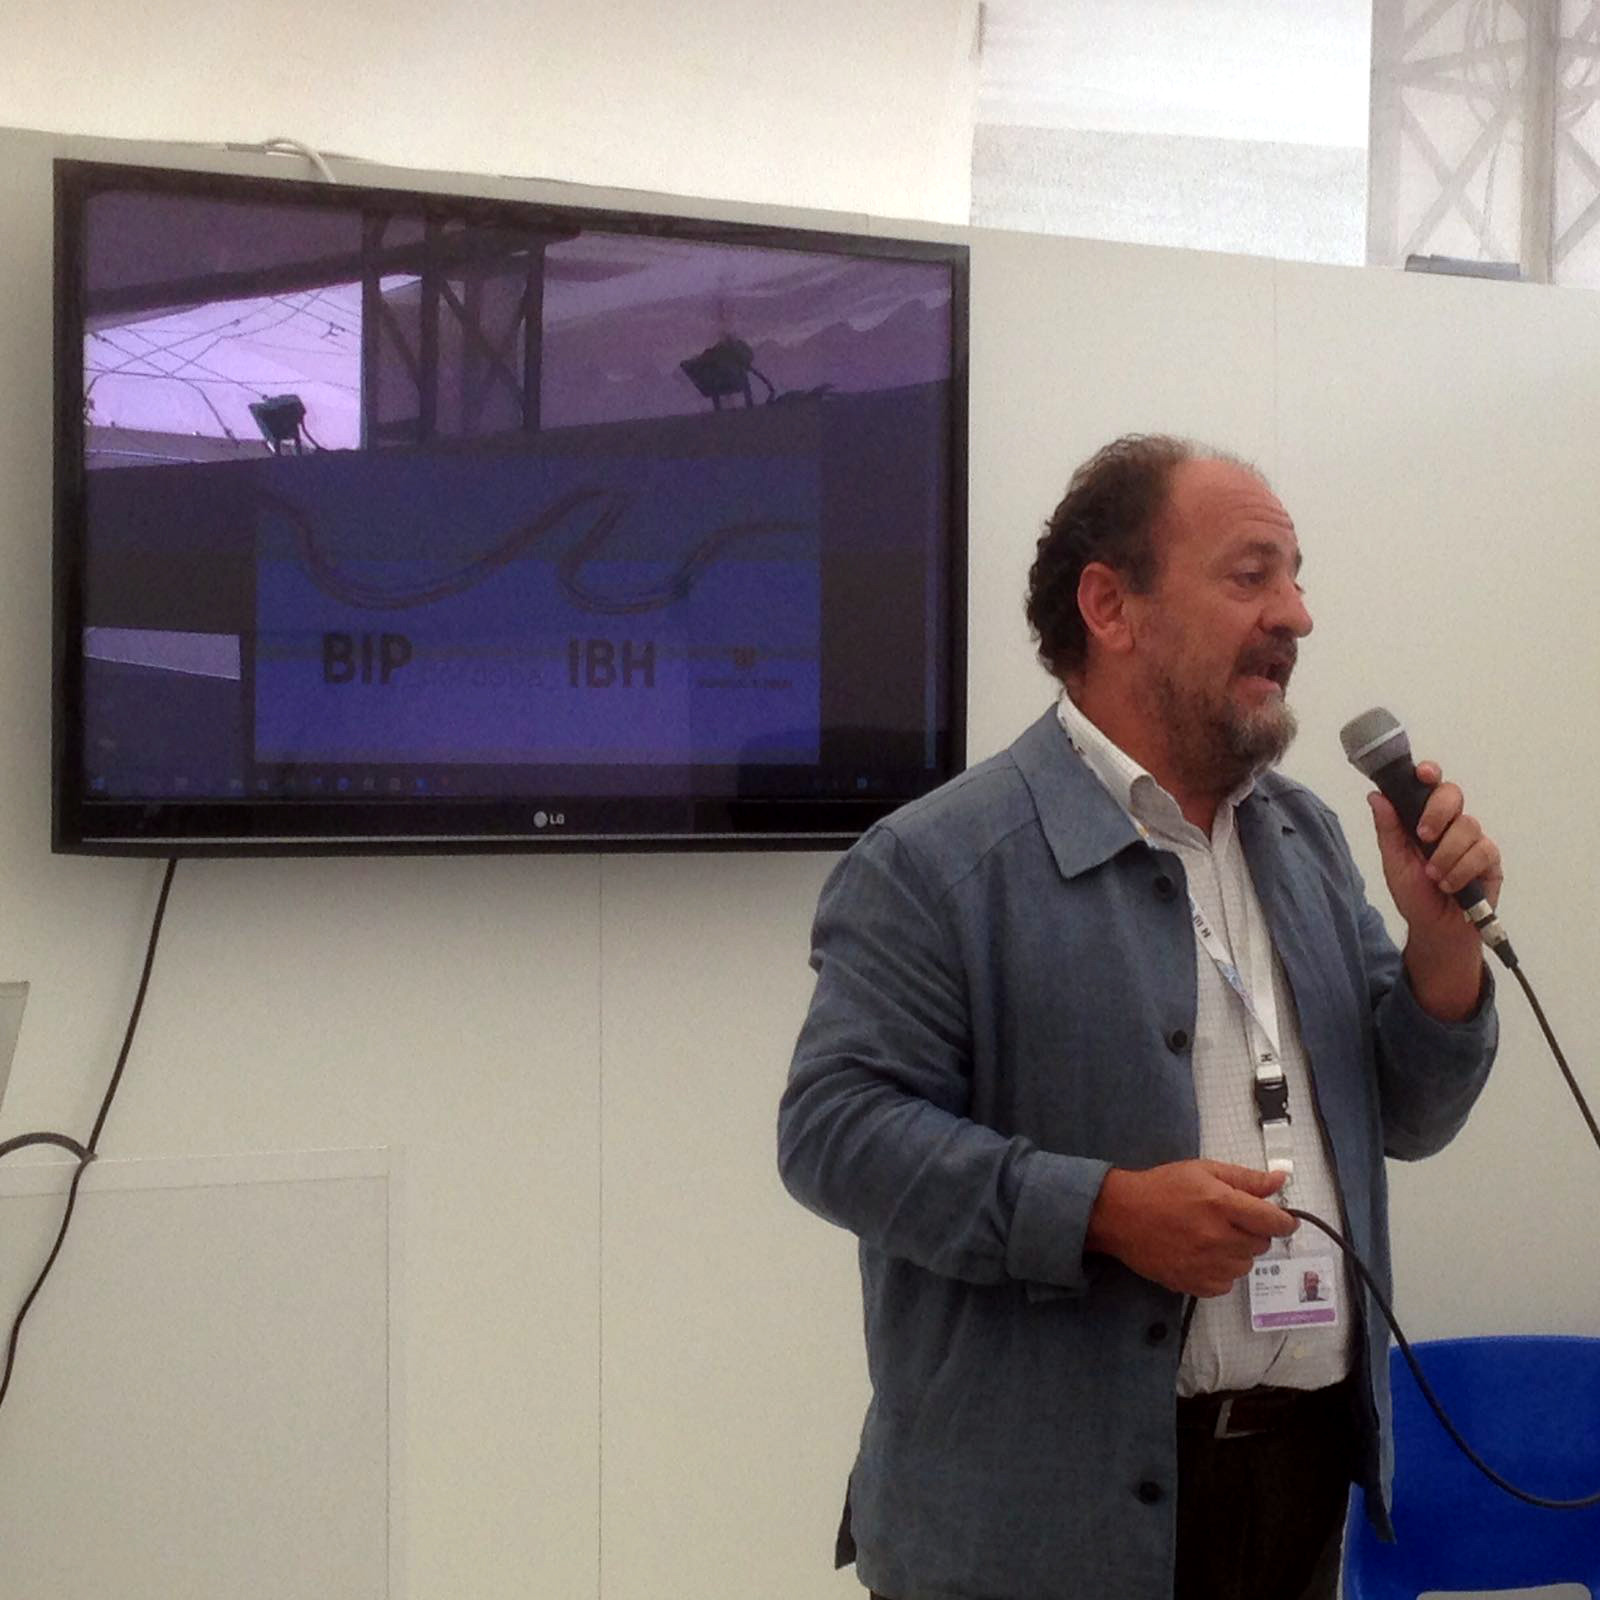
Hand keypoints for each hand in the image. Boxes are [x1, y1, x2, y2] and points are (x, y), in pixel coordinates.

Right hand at [1085, 1159, 1297, 1297]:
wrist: (1120, 1215)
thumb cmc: (1162, 1187)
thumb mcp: (1203, 1170)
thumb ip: (1245, 1178)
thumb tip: (1280, 1181)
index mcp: (1221, 1204)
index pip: (1274, 1222)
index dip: (1284, 1221)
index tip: (1280, 1219)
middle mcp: (1217, 1238)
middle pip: (1262, 1244)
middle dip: (1253, 1231)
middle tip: (1229, 1220)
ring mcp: (1206, 1265)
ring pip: (1246, 1266)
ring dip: (1237, 1252)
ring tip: (1213, 1237)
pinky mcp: (1194, 1284)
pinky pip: (1226, 1284)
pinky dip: (1220, 1271)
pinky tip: (1202, 1255)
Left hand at [1368, 761, 1502, 1018]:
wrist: (1436, 929)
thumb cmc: (1414, 894)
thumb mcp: (1394, 862)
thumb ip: (1388, 829)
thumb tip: (1376, 796)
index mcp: (1423, 818)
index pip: (1429, 786)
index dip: (1428, 774)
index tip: (1423, 774)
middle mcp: (1450, 823)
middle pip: (1453, 794)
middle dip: (1437, 812)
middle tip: (1423, 836)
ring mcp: (1472, 839)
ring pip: (1467, 825)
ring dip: (1446, 854)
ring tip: (1433, 877)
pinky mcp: (1490, 859)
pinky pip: (1482, 851)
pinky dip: (1461, 870)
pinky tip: (1450, 885)